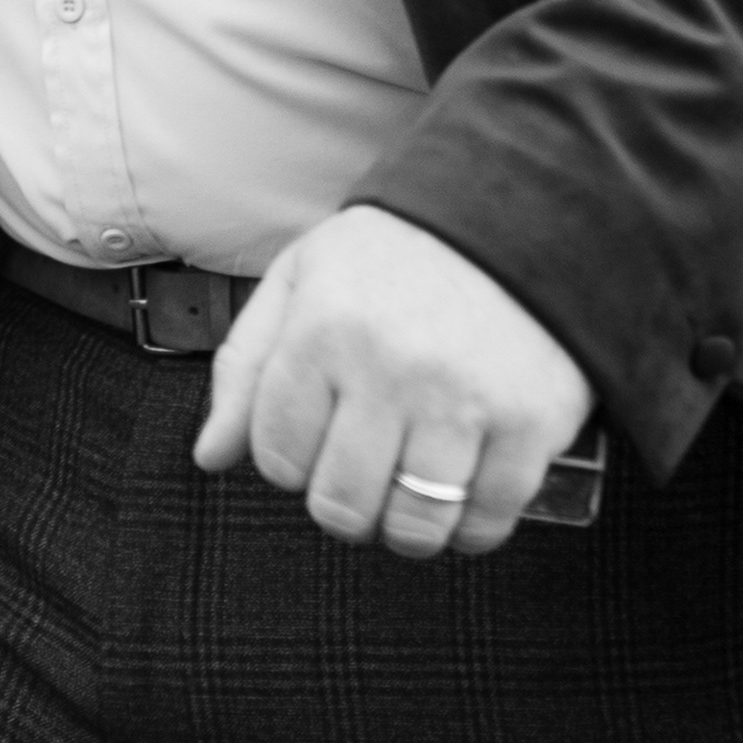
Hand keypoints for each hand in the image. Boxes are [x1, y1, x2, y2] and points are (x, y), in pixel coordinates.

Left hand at [190, 205, 589, 561]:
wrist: (515, 214)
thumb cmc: (396, 256)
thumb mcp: (302, 281)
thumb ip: (247, 367)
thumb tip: (211, 455)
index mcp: (324, 329)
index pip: (277, 455)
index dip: (289, 461)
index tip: (313, 442)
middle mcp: (392, 368)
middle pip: (342, 503)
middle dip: (342, 505)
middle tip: (360, 479)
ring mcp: (466, 398)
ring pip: (414, 525)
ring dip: (405, 528)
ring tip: (411, 492)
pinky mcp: (531, 422)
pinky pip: (488, 520)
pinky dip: (471, 527)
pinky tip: (464, 495)